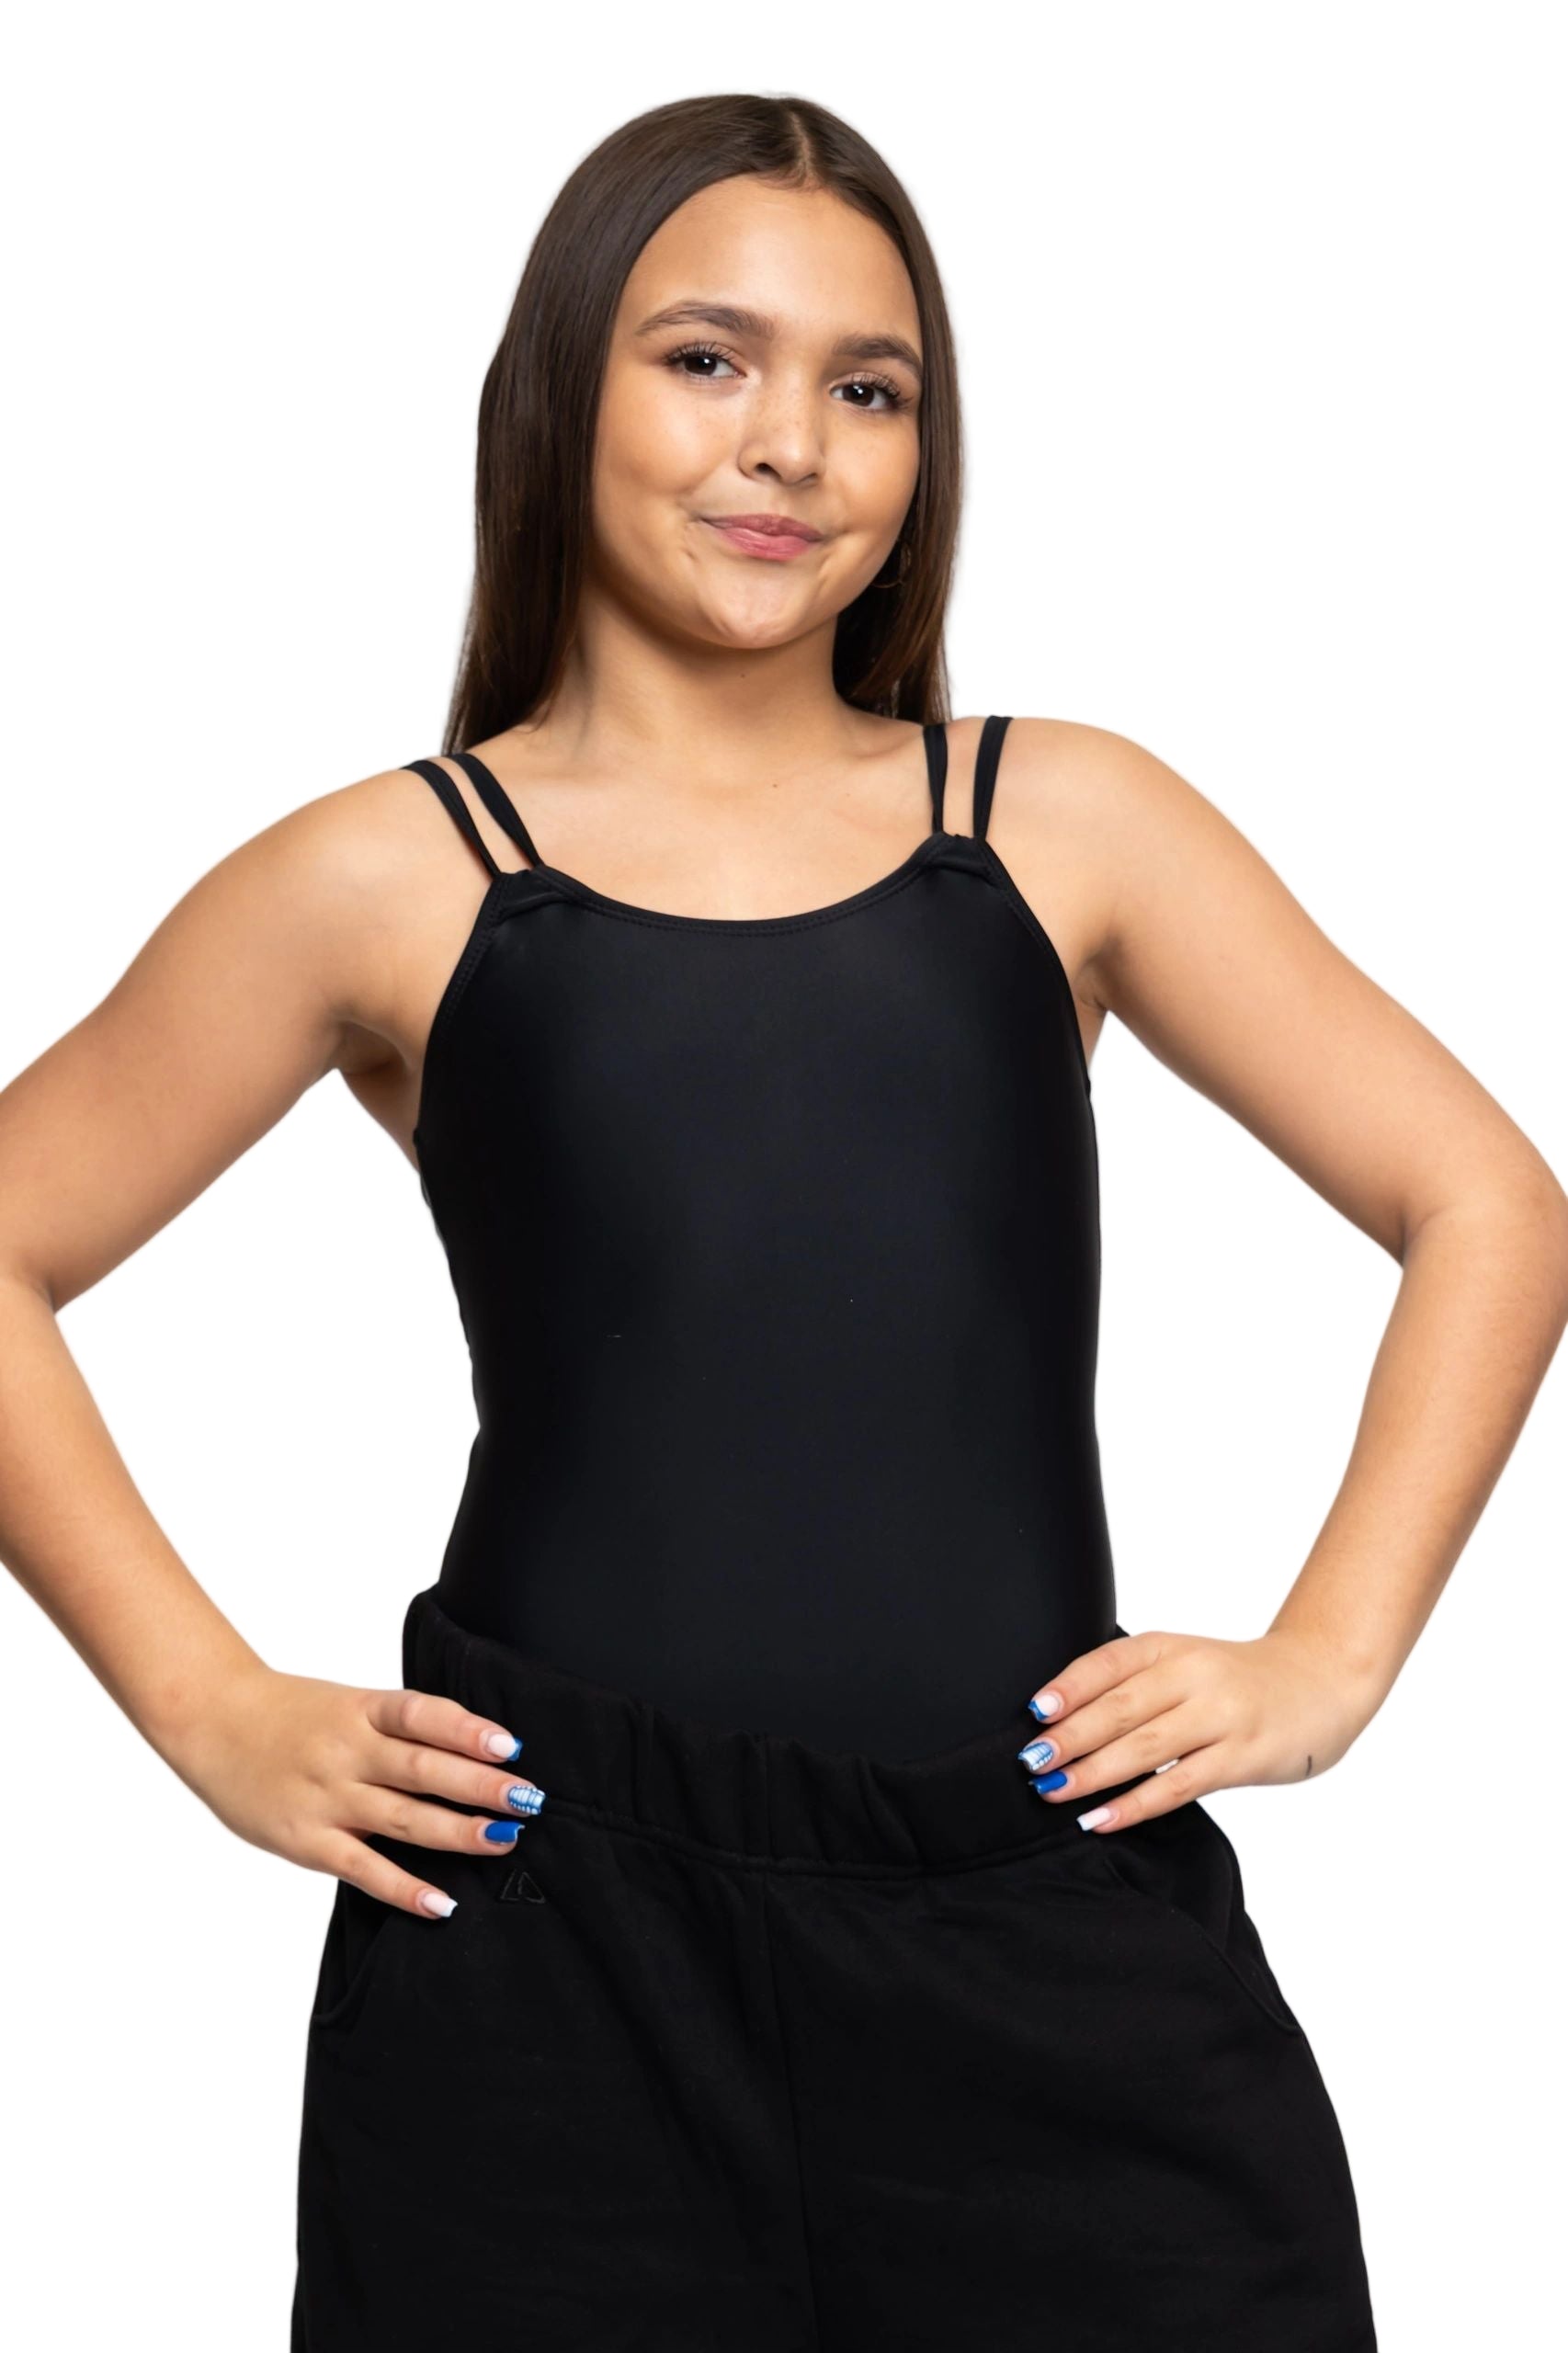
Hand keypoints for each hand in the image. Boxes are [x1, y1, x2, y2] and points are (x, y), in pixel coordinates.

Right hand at [170, 1665, 545, 1915]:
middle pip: (424, 1768)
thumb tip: (470, 1751)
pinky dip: (404, 1887)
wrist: (212, 1721)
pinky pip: (363, 1868)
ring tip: (505, 1840)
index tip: (511, 1744)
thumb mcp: (346, 1704)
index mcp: (360, 1709)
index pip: (422, 1714)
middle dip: (481, 1786)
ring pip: (403, 1818)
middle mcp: (348, 1751)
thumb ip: (397, 1727)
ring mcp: (327, 1798)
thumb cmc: (290, 1714)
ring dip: (458, 1831)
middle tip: (530, 1798)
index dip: (468, 1729)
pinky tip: (441, 1903)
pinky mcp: (307, 1841)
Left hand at [1015, 1626, 1370, 1830]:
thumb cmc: (1236, 1679)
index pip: (1109, 1663)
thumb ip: (1134, 1682)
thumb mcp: (1185, 1661)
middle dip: (1071, 1737)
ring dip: (1094, 1772)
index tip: (1034, 1712)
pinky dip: (1137, 1803)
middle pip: (1121, 1707)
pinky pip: (1180, 1784)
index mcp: (1171, 1647)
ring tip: (1054, 1791)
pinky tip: (1103, 1818)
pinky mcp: (1242, 1757)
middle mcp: (1193, 1676)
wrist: (1321, 1682)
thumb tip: (1060, 1720)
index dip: (1069, 1687)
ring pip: (1146, 1747)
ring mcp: (1220, 1717)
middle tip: (1031, 1763)